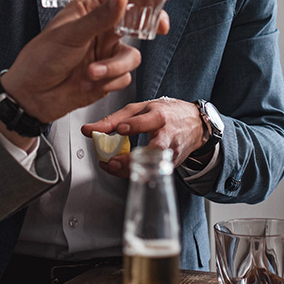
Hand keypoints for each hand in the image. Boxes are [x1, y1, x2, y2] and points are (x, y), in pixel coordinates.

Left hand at [0, 0, 151, 134]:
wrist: (31, 96)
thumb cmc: (41, 58)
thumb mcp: (70, 35)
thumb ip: (101, 18)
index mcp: (89, 10)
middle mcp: (101, 30)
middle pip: (137, 23)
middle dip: (149, 26)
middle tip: (160, 27)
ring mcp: (105, 53)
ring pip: (131, 55)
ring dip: (113, 67)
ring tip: (91, 74)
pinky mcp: (107, 76)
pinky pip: (124, 77)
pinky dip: (108, 82)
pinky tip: (87, 84)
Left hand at [81, 96, 203, 177]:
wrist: (195, 124)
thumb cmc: (165, 112)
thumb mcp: (139, 109)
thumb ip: (113, 120)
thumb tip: (88, 130)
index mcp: (161, 116)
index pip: (150, 120)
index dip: (135, 125)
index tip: (120, 129)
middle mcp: (168, 135)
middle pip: (155, 148)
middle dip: (134, 157)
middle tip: (113, 162)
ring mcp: (172, 152)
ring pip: (155, 165)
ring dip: (133, 169)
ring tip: (113, 168)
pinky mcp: (171, 165)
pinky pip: (154, 172)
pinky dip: (138, 173)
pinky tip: (123, 171)